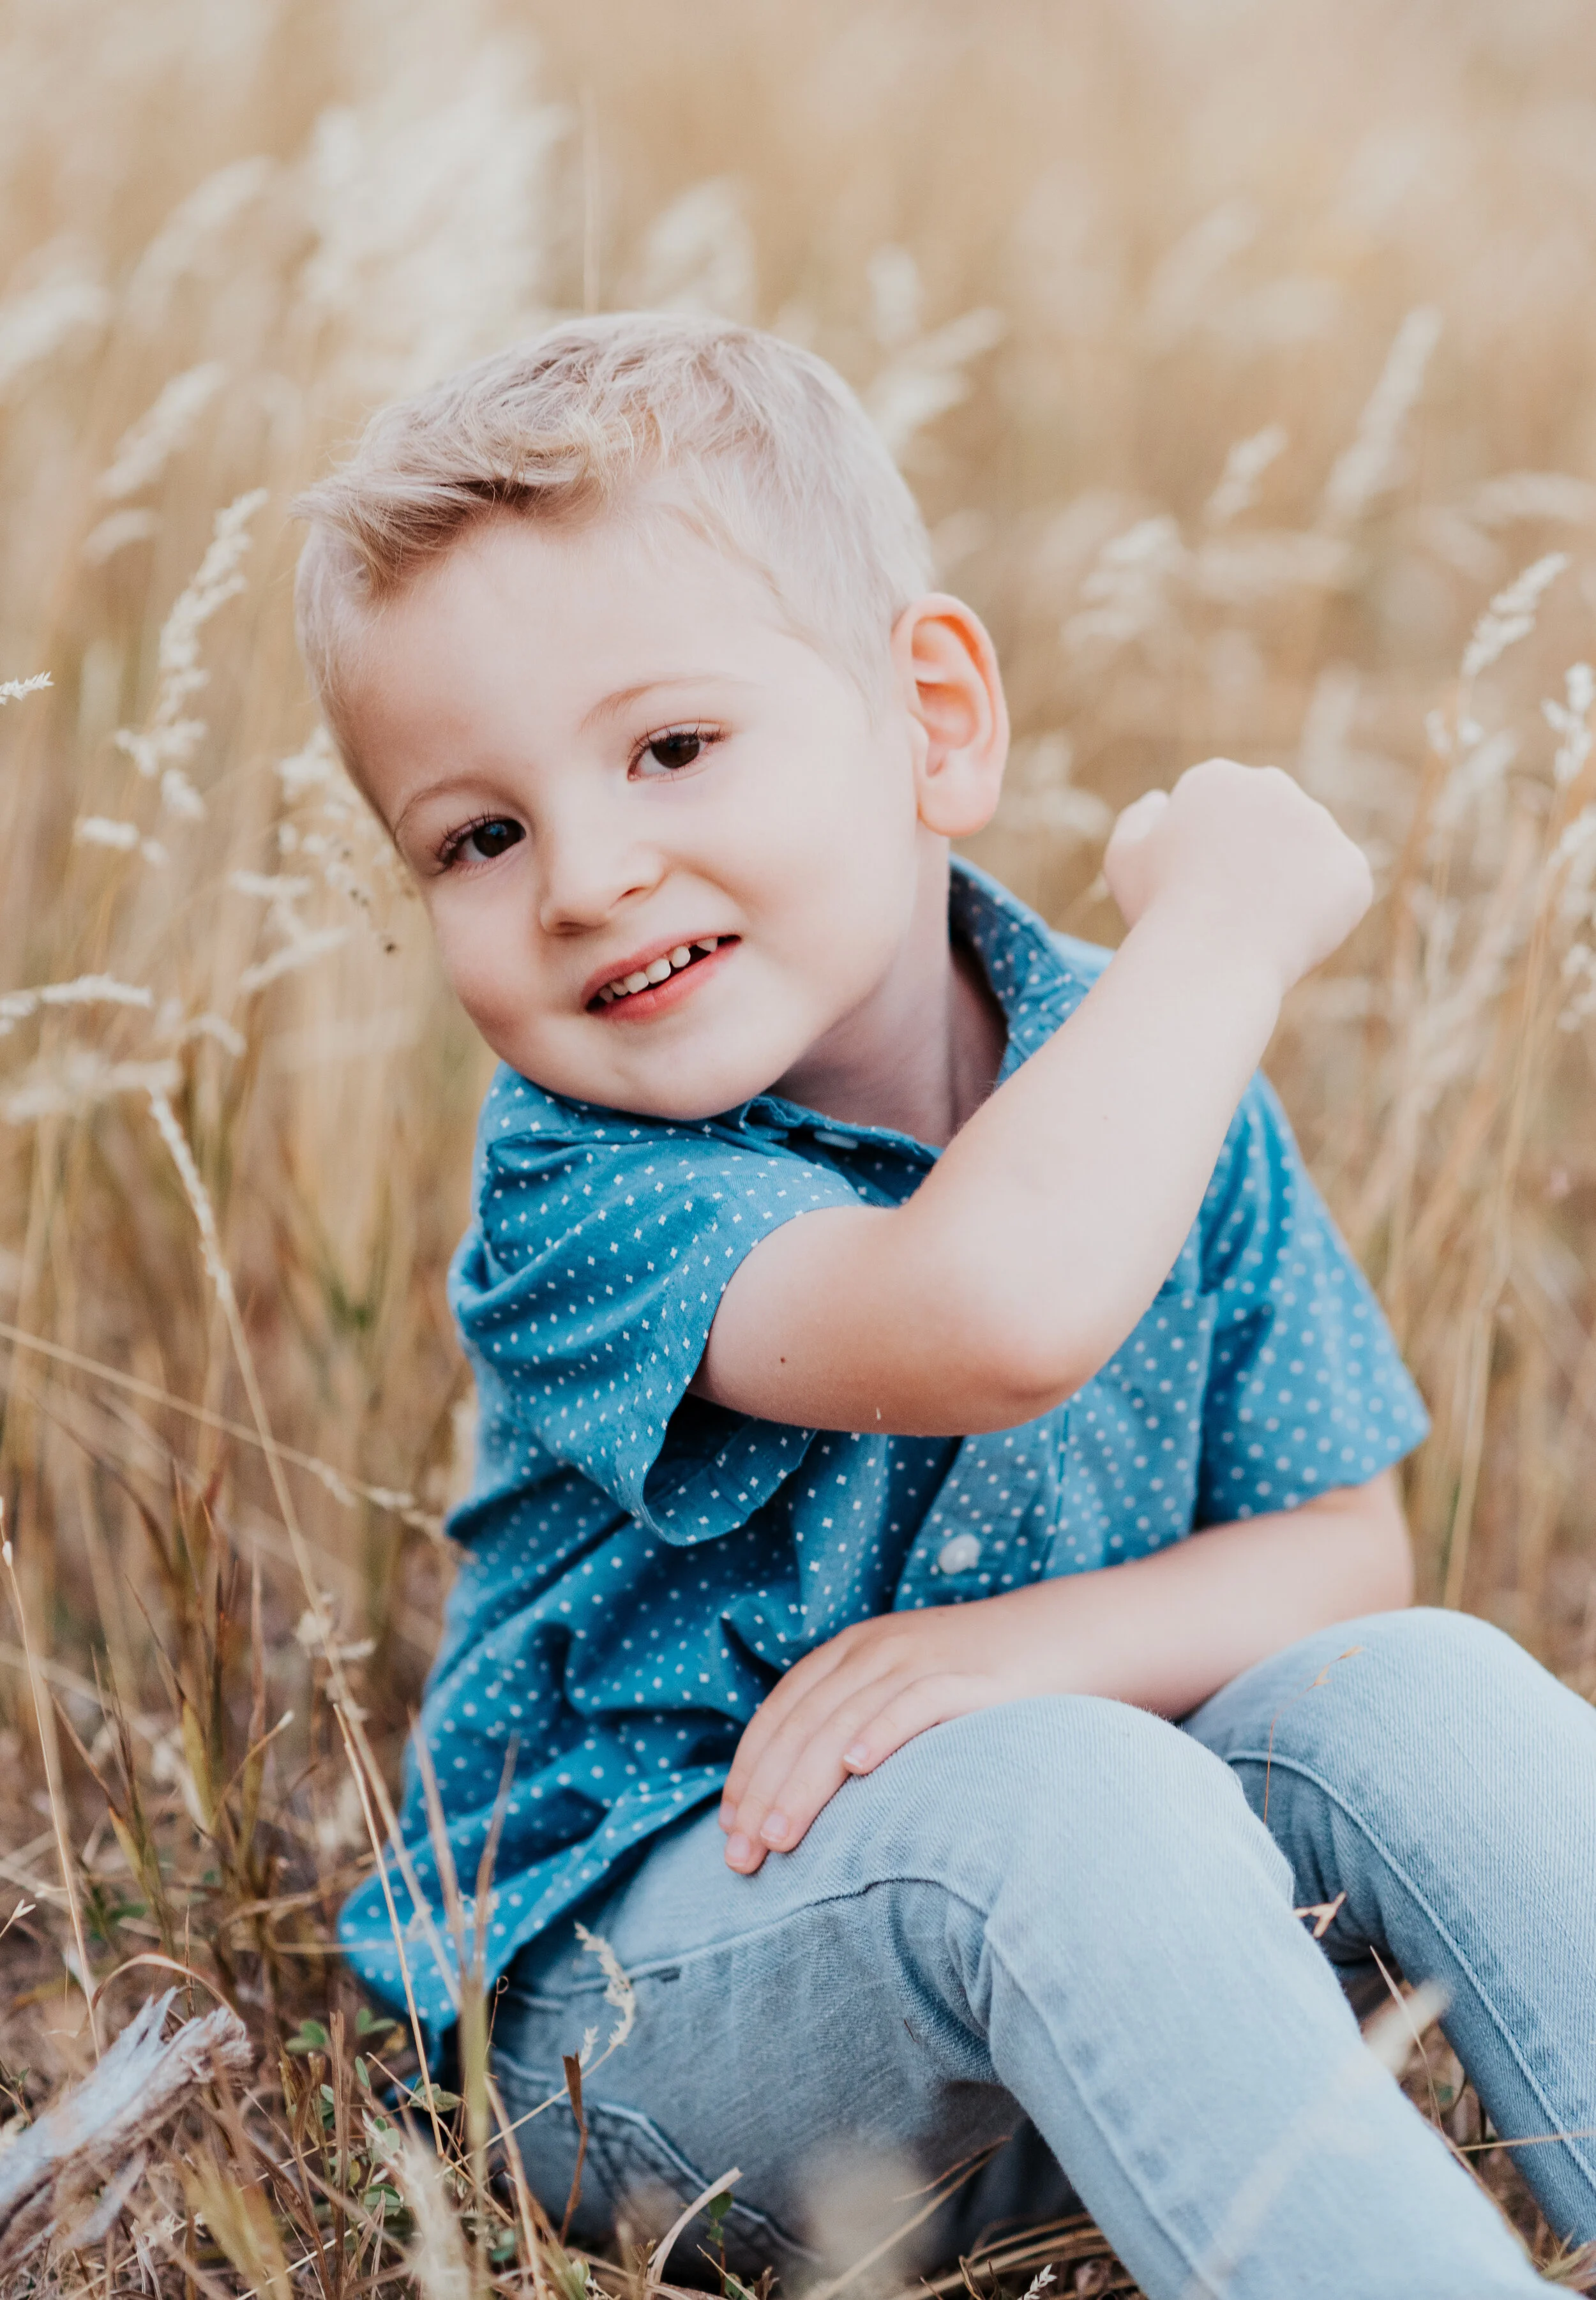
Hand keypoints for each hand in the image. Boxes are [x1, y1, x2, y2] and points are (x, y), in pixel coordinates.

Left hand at [719, 1600, 1031, 1872]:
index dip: (749, 1769)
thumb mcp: (904, 1690)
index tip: (728, 1828)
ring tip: (778, 1838)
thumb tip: (807, 1800)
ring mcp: (920, 1658)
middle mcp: (876, 1649)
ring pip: (842, 1721)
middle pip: (801, 1724)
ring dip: (804, 1783)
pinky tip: (855, 1770)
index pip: (780, 1712)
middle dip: (764, 1792)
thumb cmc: (980, 1683)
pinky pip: (912, 1703)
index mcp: (851, 1651)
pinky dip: (879, 1733)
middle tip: (741, 1856)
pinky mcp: (967, 1676)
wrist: (1066, 1636)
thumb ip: (859, 1725)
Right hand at [1104, 759, 1372, 997]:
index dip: (1206, 856)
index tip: (1195, 889)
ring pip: (1306, 857)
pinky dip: (1321, 914)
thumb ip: (1139, 820)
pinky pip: (1339, 890)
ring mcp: (1319, 824)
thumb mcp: (1124, 858)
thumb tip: (1161, 800)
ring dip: (1289, 884)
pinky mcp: (1351, 867)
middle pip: (1268, 826)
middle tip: (1230, 909)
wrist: (1209, 957)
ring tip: (1257, 926)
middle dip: (1256, 859)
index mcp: (1217, 779)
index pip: (1220, 812)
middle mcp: (1273, 786)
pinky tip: (1288, 935)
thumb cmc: (1159, 910)